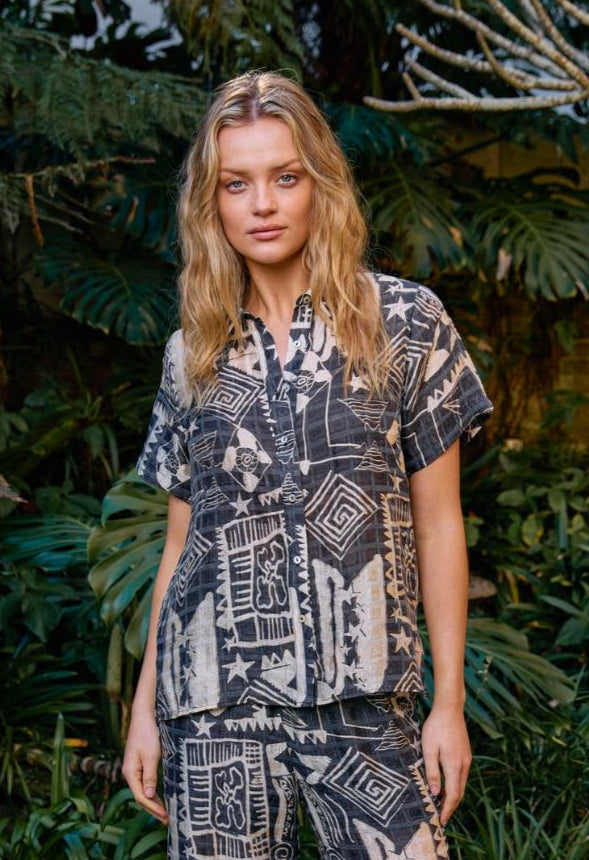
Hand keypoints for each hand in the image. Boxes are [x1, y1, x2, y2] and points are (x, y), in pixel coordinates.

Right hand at [122, 706, 168, 823]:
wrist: (144, 715)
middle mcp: (131, 772)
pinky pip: (146, 781)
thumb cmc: (148, 733)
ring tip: (165, 813)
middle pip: (141, 796)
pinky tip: (160, 796)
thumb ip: (150, 777)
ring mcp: (135, 767)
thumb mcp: (151, 756)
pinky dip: (153, 791)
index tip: (165, 817)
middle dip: (153, 809)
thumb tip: (148, 796)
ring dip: (154, 801)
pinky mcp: (141, 762)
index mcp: (130, 772)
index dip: (153, 808)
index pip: (141, 797)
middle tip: (167, 820)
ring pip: (144, 790)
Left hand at [420, 703, 470, 825]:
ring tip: (442, 804)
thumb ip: (432, 771)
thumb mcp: (428, 748)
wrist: (450, 708)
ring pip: (461, 784)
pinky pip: (462, 775)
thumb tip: (434, 793)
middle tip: (441, 817)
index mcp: (454, 765)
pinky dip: (456, 785)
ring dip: (453, 796)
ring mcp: (467, 759)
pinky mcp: (466, 754)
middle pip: (459, 793)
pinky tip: (447, 785)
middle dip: (451, 807)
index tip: (441, 821)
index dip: (447, 810)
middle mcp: (464, 765)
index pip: (452, 795)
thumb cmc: (436, 727)